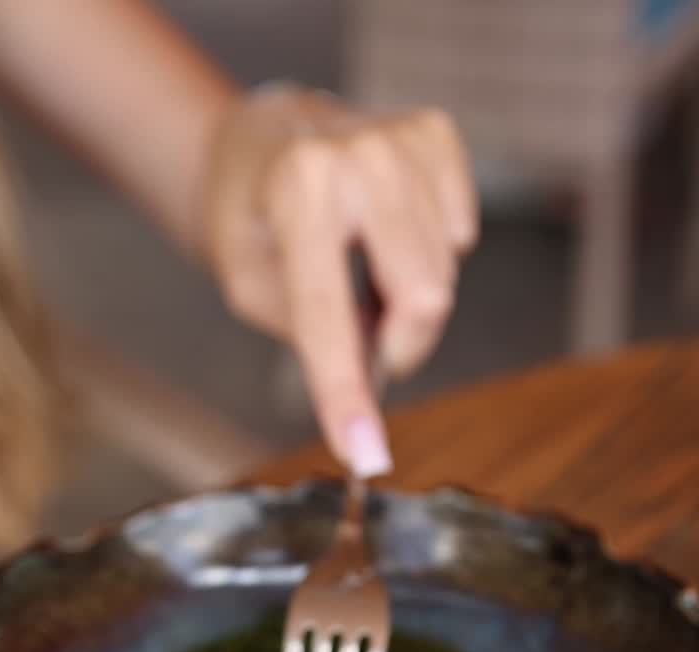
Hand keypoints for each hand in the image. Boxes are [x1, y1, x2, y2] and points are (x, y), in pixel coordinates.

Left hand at [203, 85, 477, 475]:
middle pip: (425, 299)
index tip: (366, 456)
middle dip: (397, 343)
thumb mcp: (250, 286)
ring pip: (445, 275)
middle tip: (363, 338)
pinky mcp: (438, 135)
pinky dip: (428, 253)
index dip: (346, 395)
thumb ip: (310, 334)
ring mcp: (406, 139)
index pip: (330, 315)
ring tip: (363, 272)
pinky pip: (461, 236)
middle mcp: (360, 156)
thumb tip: (379, 379)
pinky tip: (388, 232)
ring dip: (406, 300)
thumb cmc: (252, 219)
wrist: (264, 137)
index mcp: (298, 190)